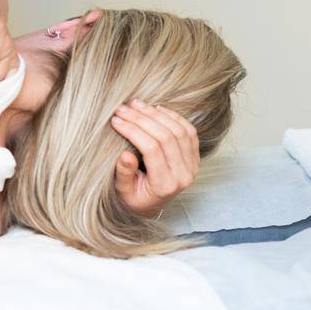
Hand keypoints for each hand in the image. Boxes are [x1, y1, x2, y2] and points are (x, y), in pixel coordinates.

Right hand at [111, 101, 200, 216]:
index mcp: (165, 185)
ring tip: (136, 105)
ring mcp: (192, 165)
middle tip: (122, 109)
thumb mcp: (123, 192)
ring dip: (156, 114)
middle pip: (166, 137)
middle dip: (141, 118)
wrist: (153, 204)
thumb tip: (125, 154)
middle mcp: (184, 175)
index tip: (115, 121)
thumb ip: (124, 174)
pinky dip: (173, 116)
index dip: (133, 131)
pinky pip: (188, 130)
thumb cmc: (135, 198)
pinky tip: (156, 108)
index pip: (151, 149)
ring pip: (178, 130)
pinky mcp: (195, 156)